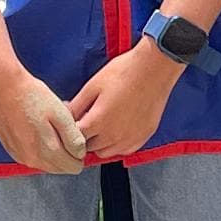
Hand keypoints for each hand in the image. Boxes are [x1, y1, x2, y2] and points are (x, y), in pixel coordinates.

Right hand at [0, 53, 89, 175]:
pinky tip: (37, 129)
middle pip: (59, 168)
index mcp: (46, 151)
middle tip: (63, 130)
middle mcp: (31, 159)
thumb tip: (80, 154)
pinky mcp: (10, 149)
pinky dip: (38, 148)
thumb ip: (73, 138)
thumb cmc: (31, 96)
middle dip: (66, 154)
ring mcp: (18, 155)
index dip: (79, 154)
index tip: (76, 138)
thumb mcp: (61, 114)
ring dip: (52, 151)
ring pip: (45, 164)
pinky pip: (32, 157)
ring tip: (50, 127)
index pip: (72, 167)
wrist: (1, 86)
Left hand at [67, 40, 181, 164]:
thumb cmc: (124, 72)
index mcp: (97, 122)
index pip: (74, 139)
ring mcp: (130, 138)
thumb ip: (76, 105)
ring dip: (99, 144)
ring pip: (106, 153)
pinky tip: (117, 129)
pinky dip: (117, 145)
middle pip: (89, 148)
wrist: (155, 67)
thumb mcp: (93, 85)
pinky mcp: (144, 136)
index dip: (70, 131)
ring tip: (101, 126)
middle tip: (86, 122)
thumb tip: (65, 116)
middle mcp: (114, 136)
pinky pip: (124, 150)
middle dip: (84, 138)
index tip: (71, 123)